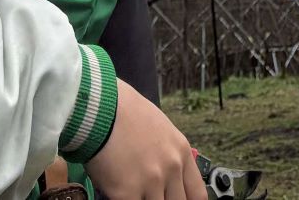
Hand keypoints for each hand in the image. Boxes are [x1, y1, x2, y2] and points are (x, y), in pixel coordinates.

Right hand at [84, 82, 203, 199]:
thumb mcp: (160, 128)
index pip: (197, 194)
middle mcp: (170, 169)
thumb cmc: (125, 112)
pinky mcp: (127, 192)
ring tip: (134, 191)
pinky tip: (118, 193)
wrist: (101, 106)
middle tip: (150, 195)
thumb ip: (168, 154)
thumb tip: (167, 176)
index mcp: (181, 153)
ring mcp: (150, 182)